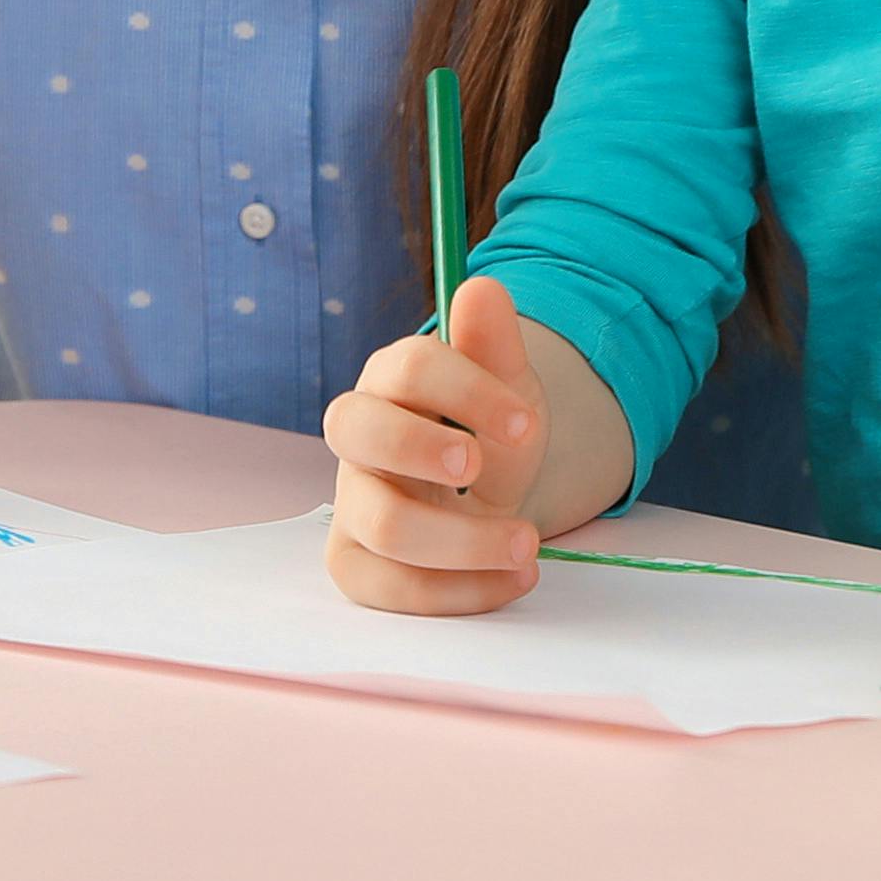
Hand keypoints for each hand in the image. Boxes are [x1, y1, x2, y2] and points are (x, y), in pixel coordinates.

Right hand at [324, 280, 553, 613]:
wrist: (487, 498)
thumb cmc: (486, 434)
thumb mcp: (508, 389)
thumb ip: (494, 344)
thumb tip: (482, 287)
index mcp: (393, 381)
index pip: (410, 368)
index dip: (467, 392)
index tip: (526, 423)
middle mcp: (360, 438)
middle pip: (355, 430)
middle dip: (420, 447)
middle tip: (481, 468)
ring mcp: (352, 502)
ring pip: (380, 524)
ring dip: (462, 541)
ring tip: (528, 546)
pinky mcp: (357, 562)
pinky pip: (384, 587)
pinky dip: (455, 592)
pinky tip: (510, 581)